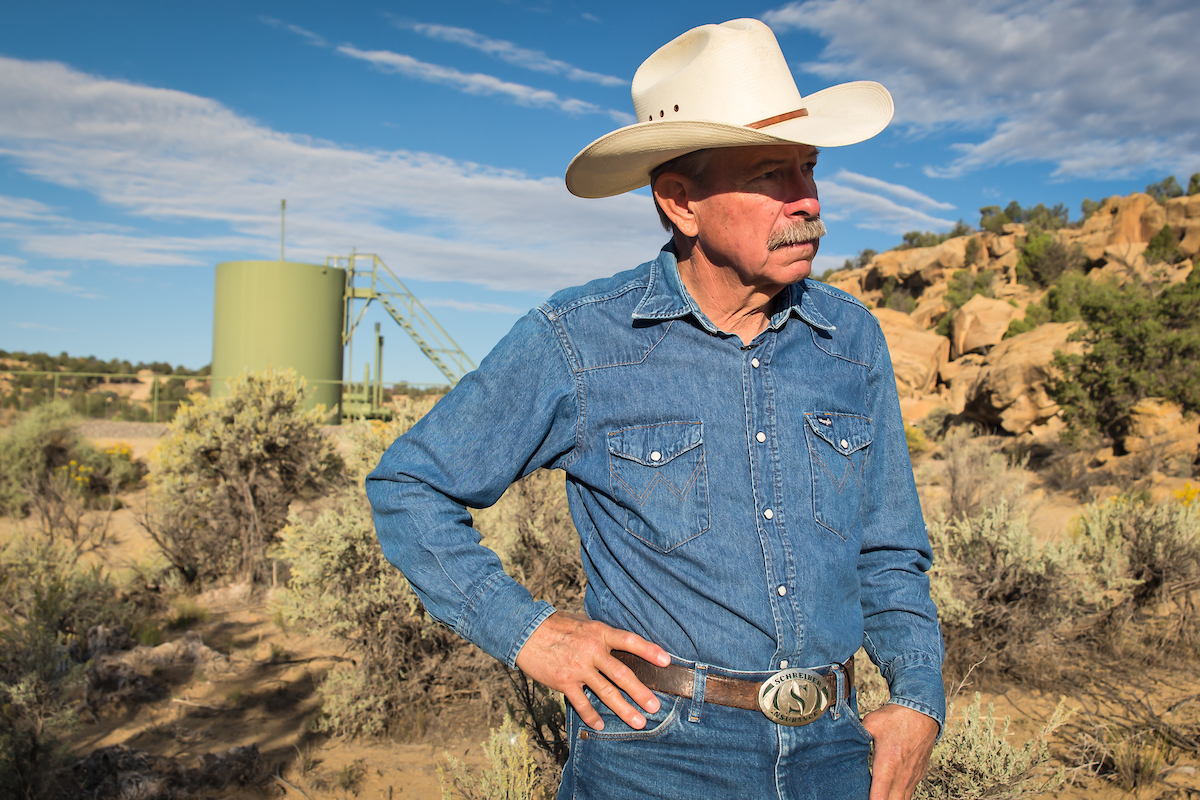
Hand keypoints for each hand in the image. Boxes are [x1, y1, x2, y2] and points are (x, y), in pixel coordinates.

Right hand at [515, 611, 669, 731]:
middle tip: (655, 706)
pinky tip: (600, 725)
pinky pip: (582, 702)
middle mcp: (591, 650)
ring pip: (606, 692)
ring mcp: (578, 667)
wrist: (525, 631)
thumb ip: (600, 634)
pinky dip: (592, 715)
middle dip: (641, 692)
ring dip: (624, 709)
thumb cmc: (555, 625)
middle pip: (622, 674)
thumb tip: (619, 643)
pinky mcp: (564, 681)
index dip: (649, 651)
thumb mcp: (582, 622)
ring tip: (638, 722)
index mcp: (598, 632)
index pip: (629, 641)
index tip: (666, 661)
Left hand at [862, 703, 938, 799]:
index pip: (879, 796)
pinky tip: (891, 794)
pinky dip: (899, 796)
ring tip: (878, 796)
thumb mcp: (871, 723)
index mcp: (887, 764)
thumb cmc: (897, 717)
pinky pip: (909, 793)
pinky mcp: (918, 774)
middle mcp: (901, 774)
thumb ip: (856, 734)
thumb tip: (840, 738)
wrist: (923, 711)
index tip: (859, 798)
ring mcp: (912, 776)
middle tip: (867, 797)